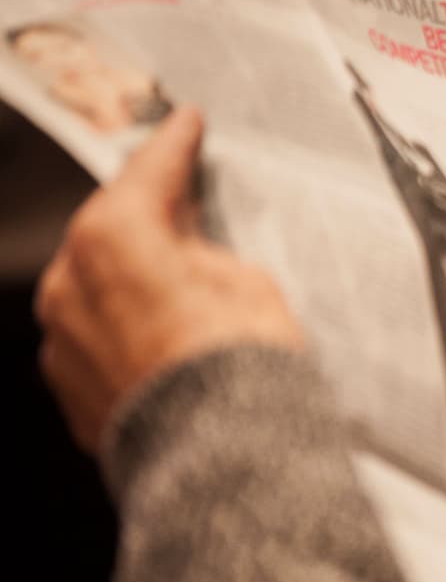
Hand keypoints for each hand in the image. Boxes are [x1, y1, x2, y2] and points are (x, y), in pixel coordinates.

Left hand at [35, 107, 303, 451]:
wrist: (224, 457)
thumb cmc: (242, 366)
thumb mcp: (248, 280)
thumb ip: (204, 254)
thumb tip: (188, 256)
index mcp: (110, 236)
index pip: (147, 173)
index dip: (172, 144)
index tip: (184, 123)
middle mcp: (68, 283)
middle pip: (108, 233)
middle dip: (146, 222)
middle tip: (188, 214)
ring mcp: (62, 342)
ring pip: (96, 292)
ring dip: (133, 285)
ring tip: (183, 295)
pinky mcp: (71, 392)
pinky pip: (97, 344)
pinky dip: (126, 335)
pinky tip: (168, 345)